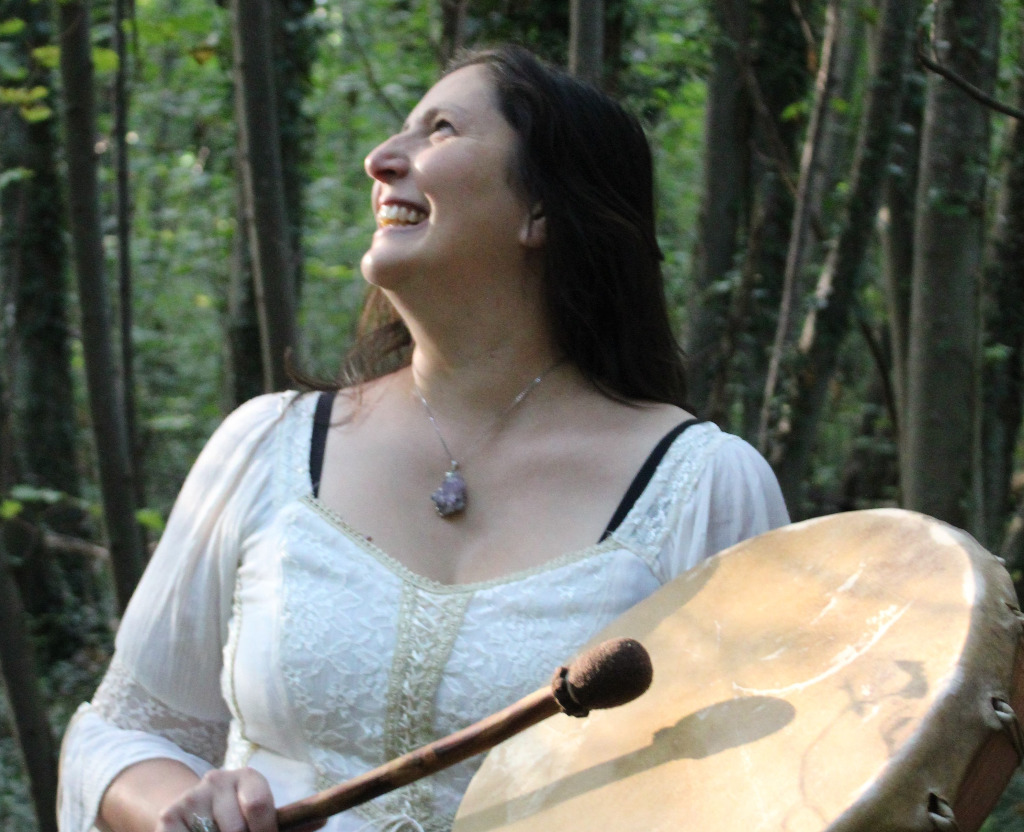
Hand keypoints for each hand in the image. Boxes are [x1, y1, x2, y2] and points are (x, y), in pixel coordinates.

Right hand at [156, 768, 279, 831]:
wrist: (197, 811)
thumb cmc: (238, 818)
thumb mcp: (259, 815)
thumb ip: (276, 822)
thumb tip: (309, 822)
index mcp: (248, 778)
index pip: (258, 805)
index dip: (265, 831)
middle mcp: (218, 780)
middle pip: (236, 829)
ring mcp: (192, 797)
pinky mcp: (169, 816)